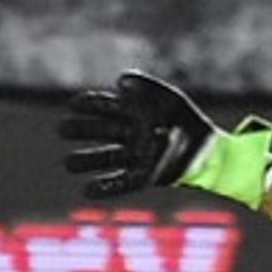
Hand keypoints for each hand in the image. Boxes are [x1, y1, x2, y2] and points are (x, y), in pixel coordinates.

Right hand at [59, 70, 217, 198]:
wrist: (208, 150)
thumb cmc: (185, 120)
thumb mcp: (170, 99)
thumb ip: (146, 87)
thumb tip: (120, 80)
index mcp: (132, 113)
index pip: (105, 106)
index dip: (88, 104)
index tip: (73, 104)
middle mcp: (128, 135)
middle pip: (99, 131)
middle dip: (81, 130)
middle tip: (63, 129)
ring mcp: (134, 156)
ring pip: (105, 158)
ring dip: (86, 160)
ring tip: (69, 163)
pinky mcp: (144, 177)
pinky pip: (121, 183)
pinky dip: (105, 188)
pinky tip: (87, 191)